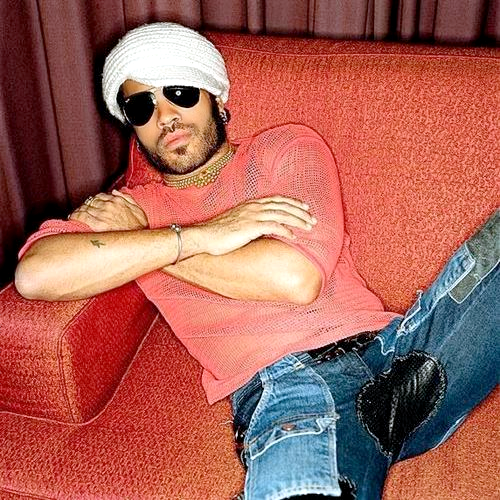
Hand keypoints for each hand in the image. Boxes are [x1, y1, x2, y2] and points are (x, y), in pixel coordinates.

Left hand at [68, 190, 147, 231]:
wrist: (139, 240)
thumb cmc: (139, 228)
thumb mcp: (139, 210)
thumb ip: (128, 198)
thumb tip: (116, 192)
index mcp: (117, 201)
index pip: (100, 196)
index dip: (95, 201)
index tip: (93, 205)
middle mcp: (108, 205)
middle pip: (91, 201)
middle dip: (87, 206)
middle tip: (83, 211)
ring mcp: (102, 214)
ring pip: (85, 207)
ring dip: (79, 210)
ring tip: (76, 215)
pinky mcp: (96, 224)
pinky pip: (81, 216)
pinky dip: (75, 216)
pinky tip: (73, 218)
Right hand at [195, 196, 316, 255]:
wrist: (204, 237)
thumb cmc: (218, 233)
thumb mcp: (236, 222)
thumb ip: (249, 221)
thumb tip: (261, 228)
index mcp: (250, 205)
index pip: (276, 200)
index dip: (292, 202)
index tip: (304, 207)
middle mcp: (253, 207)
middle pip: (283, 205)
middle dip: (300, 211)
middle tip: (313, 219)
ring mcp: (252, 216)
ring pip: (282, 214)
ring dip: (298, 221)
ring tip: (309, 227)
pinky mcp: (251, 227)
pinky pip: (274, 227)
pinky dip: (286, 231)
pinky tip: (294, 237)